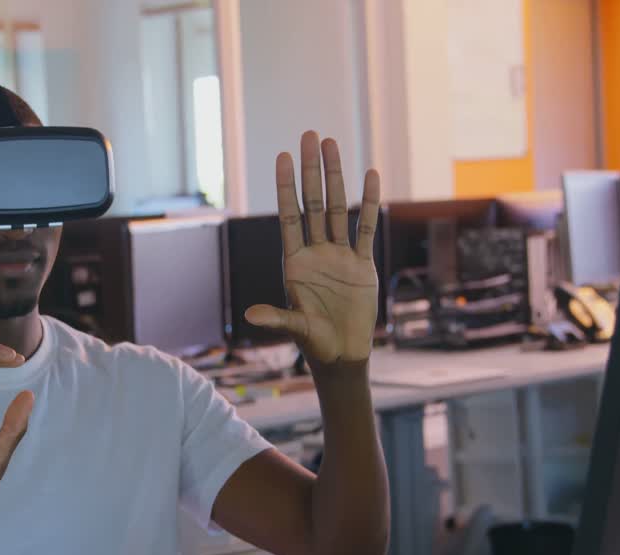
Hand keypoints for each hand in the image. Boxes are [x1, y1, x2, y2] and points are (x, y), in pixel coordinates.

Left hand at [245, 131, 380, 364]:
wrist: (342, 354)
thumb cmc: (314, 343)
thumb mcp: (295, 328)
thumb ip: (276, 318)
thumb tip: (249, 314)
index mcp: (295, 263)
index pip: (290, 216)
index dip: (286, 187)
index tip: (282, 157)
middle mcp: (316, 253)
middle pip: (314, 203)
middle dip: (311, 170)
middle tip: (310, 135)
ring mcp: (339, 256)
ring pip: (339, 208)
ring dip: (336, 176)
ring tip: (332, 143)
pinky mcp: (362, 265)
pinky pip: (366, 229)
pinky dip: (369, 203)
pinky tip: (370, 175)